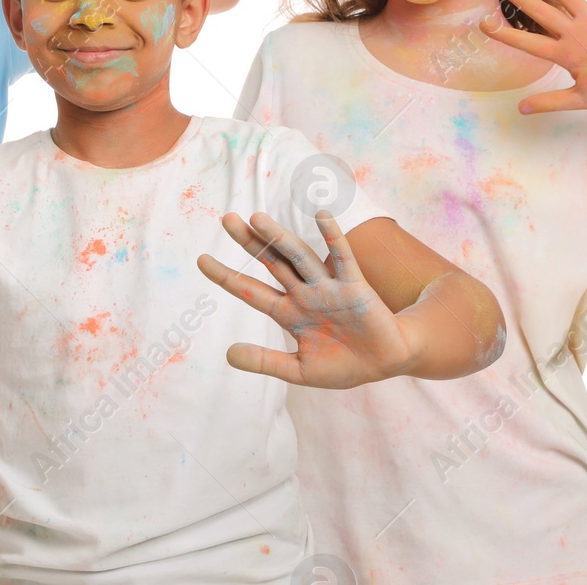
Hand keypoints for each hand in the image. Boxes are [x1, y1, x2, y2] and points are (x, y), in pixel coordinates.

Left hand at [197, 211, 413, 388]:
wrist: (385, 364)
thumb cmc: (344, 365)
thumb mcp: (299, 370)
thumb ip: (265, 362)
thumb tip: (228, 354)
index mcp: (289, 313)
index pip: (251, 291)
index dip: (227, 276)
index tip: (201, 260)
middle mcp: (304, 294)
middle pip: (272, 263)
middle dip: (250, 242)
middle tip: (226, 218)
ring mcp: (328, 288)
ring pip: (299, 257)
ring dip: (279, 237)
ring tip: (257, 218)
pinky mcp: (354, 287)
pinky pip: (342, 258)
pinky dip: (333, 237)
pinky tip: (321, 216)